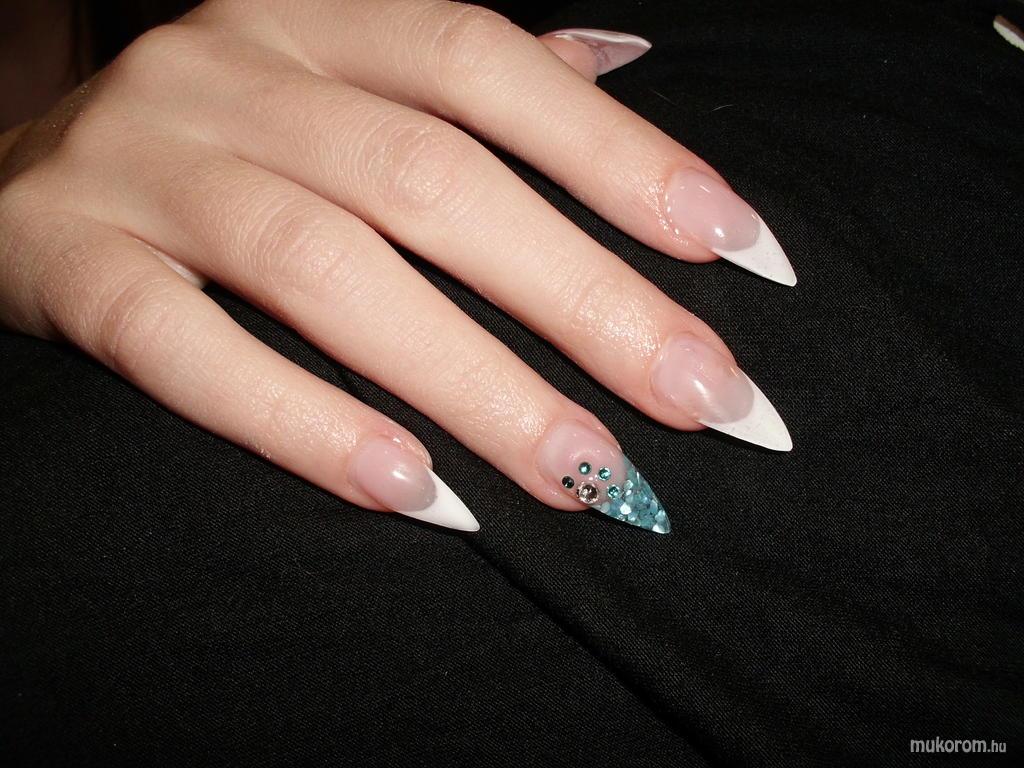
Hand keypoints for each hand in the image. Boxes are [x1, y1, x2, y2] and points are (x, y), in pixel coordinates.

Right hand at [0, 0, 793, 532]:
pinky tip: (410, 489)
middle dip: (585, 298)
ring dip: (474, 382)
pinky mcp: (71, 266)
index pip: (493, 65)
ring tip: (584, 474)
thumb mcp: (342, 77)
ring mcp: (149, 169)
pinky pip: (190, 348)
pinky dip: (302, 422)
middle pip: (436, 184)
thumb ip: (470, 79)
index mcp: (322, 20)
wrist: (21, 172)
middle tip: (701, 399)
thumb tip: (629, 61)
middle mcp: (238, 77)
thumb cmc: (229, 142)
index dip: (626, 156)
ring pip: (328, 269)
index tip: (744, 252)